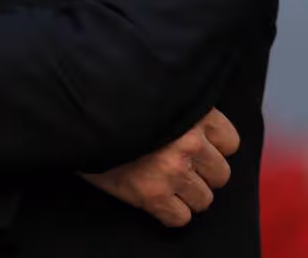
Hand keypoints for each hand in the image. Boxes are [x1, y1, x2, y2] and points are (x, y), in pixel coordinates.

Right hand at [80, 108, 239, 226]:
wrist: (77, 112)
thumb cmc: (115, 98)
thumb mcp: (154, 88)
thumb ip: (179, 102)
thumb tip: (194, 119)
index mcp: (193, 111)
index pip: (230, 142)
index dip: (213, 145)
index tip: (196, 142)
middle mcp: (188, 142)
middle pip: (221, 174)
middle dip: (201, 171)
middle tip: (179, 163)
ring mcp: (172, 171)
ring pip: (204, 199)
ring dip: (187, 193)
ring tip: (165, 179)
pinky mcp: (152, 195)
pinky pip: (181, 218)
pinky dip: (170, 211)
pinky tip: (156, 195)